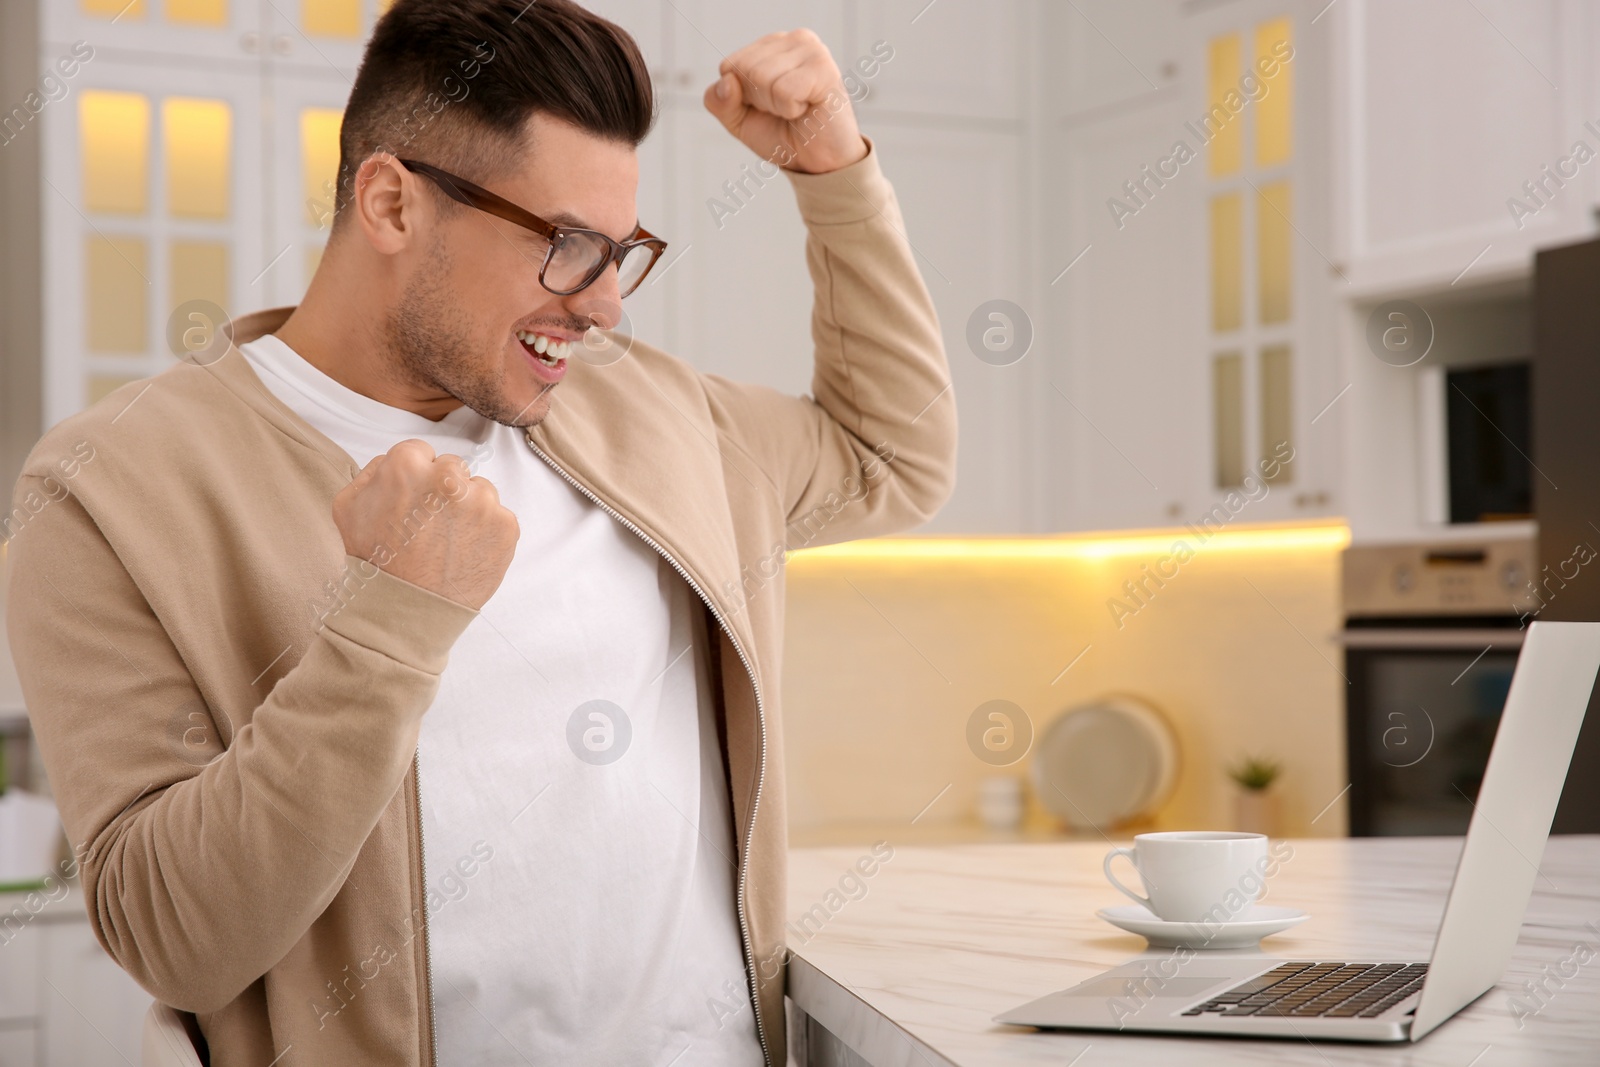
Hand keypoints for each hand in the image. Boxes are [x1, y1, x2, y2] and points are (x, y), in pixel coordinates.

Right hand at [332, 440, 518, 610]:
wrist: (404, 611)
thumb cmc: (374, 561)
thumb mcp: (349, 505)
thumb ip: (374, 470)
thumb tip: (398, 459)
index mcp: (408, 464)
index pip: (421, 453)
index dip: (415, 479)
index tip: (412, 503)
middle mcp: (449, 477)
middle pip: (453, 469)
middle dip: (443, 491)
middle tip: (429, 526)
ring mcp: (482, 502)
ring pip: (479, 491)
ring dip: (468, 510)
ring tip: (446, 543)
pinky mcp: (506, 526)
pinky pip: (499, 517)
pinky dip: (486, 532)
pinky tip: (465, 552)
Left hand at [703, 28, 868, 174]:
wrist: (819, 164)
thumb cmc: (783, 135)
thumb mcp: (739, 120)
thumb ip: (719, 101)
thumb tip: (727, 81)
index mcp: (772, 45)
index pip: (729, 66)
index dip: (742, 97)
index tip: (768, 106)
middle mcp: (793, 40)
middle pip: (744, 70)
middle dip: (760, 102)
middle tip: (786, 110)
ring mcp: (811, 50)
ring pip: (762, 77)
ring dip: (776, 107)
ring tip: (798, 109)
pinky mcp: (825, 69)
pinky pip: (784, 90)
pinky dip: (791, 110)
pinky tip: (808, 108)